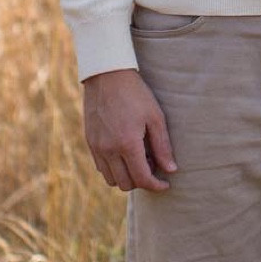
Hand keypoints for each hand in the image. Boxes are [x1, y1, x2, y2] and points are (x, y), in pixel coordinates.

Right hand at [83, 69, 177, 191]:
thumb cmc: (136, 94)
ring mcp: (96, 147)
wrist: (107, 75)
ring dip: (126, 176)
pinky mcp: (89, 141)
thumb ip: (163, 146)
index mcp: (127, 144)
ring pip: (111, 179)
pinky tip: (124, 153)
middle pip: (126, 184)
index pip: (142, 179)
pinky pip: (101, 167)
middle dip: (142, 181)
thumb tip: (171, 170)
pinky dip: (114, 168)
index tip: (165, 184)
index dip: (156, 186)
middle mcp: (109, 149)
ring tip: (139, 158)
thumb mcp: (156, 117)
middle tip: (153, 164)